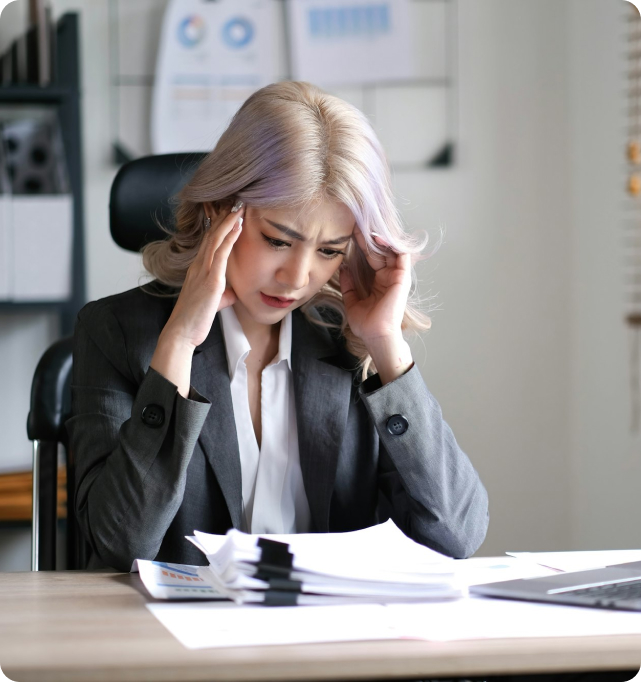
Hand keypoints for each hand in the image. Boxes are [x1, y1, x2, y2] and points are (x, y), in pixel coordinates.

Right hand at [150, 204, 242, 396]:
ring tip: (240, 205)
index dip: (219, 225)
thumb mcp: (212, 304)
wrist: (181, 333)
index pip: (209, 241)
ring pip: (216, 239)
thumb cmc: (195, 320)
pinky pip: (220, 254)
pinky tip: (237, 226)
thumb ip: (222, 295)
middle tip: (236, 199)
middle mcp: (199, 266)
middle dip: (224, 216)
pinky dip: (229, 238)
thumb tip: (232, 294)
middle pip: (212, 234)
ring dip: (228, 221)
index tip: (230, 210)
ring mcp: (203, 272)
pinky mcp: (210, 281)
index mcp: (198, 269)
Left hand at [340, 228, 413, 383]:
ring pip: (391, 249)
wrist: (375, 335)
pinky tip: (377, 238)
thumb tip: (343, 268)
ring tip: (365, 228)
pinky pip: (401, 255)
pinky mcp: (402, 277)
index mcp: (379, 281)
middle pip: (381, 250)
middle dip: (368, 237)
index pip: (371, 256)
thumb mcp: (351, 300)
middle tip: (356, 223)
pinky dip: (391, 244)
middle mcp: (389, 276)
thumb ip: (348, 284)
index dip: (362, 244)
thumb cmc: (366, 323)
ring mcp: (397, 276)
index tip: (350, 232)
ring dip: (380, 237)